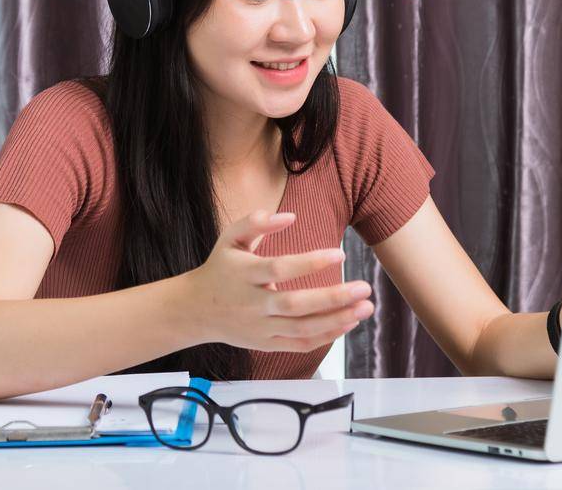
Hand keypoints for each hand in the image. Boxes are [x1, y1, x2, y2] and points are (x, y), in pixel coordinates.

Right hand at [179, 210, 374, 352]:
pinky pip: (300, 344)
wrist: (196, 310)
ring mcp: (260, 327)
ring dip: (337, 320)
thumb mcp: (230, 238)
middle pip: (295, 305)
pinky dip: (325, 337)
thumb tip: (290, 216)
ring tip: (365, 308)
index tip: (340, 252)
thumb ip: (256, 222)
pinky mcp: (267, 343)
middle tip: (364, 288)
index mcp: (244, 274)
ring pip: (302, 329)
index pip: (279, 268)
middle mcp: (253, 304)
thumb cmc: (220, 268)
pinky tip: (347, 323)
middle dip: (333, 298)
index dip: (310, 262)